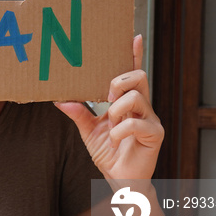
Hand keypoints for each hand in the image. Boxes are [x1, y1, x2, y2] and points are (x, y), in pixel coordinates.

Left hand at [55, 35, 163, 180]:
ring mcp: (151, 119)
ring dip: (117, 109)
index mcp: (128, 102)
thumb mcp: (89, 131)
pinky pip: (137, 123)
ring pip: (137, 97)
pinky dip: (119, 131)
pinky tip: (115, 140)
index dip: (134, 55)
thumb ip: (78, 113)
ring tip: (110, 123)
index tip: (134, 36)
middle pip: (138, 77)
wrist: (120, 179)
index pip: (133, 73)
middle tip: (106, 98)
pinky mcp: (155, 134)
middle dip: (119, 81)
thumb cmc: (109, 154)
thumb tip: (60, 99)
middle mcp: (142, 107)